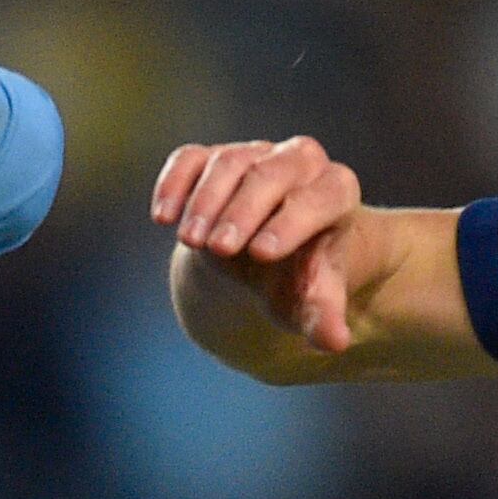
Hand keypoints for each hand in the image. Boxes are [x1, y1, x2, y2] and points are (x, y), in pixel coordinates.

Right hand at [151, 134, 379, 354]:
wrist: (266, 261)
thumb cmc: (297, 279)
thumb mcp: (312, 300)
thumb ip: (324, 316)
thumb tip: (334, 342)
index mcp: (334, 192)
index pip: (322, 196)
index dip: (293, 221)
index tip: (262, 254)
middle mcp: (298, 163)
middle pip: (271, 173)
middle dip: (243, 211)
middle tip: (220, 248)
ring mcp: (253, 157)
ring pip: (229, 163)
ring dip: (206, 202)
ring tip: (190, 242)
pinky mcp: (212, 161)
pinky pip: (190, 160)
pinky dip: (174, 184)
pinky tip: (162, 217)